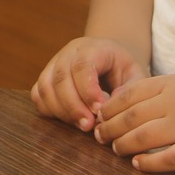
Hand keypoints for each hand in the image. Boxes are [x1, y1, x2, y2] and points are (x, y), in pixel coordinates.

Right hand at [30, 36, 146, 132]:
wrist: (109, 60)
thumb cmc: (123, 70)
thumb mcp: (136, 74)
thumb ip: (130, 88)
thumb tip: (112, 103)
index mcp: (93, 48)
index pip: (82, 66)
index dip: (88, 90)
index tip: (99, 110)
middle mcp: (69, 53)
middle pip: (60, 78)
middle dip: (73, 106)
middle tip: (88, 126)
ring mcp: (54, 64)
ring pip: (45, 87)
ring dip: (60, 111)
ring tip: (81, 126)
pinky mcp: (45, 78)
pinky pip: (38, 95)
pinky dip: (49, 110)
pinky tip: (68, 120)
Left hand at [92, 74, 174, 171]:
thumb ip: (155, 91)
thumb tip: (116, 103)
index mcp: (172, 83)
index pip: (128, 95)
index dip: (108, 109)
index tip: (99, 119)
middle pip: (130, 117)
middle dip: (109, 130)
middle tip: (100, 138)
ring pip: (142, 137)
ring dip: (123, 147)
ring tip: (117, 151)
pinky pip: (165, 159)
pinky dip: (148, 163)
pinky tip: (139, 165)